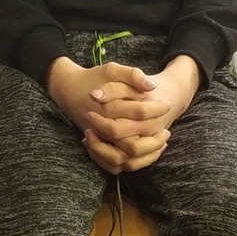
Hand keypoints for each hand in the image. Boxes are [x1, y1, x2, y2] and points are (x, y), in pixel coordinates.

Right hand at [46, 56, 199, 174]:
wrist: (69, 90)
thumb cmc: (93, 78)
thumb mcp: (111, 69)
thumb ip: (132, 74)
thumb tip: (152, 86)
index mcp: (108, 107)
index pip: (139, 112)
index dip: (157, 109)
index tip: (167, 104)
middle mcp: (102, 128)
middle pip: (132, 145)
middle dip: (154, 140)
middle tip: (167, 130)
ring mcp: (99, 140)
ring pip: (124, 160)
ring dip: (145, 155)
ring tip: (161, 143)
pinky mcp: (97, 148)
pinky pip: (115, 165)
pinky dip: (132, 163)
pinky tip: (146, 152)